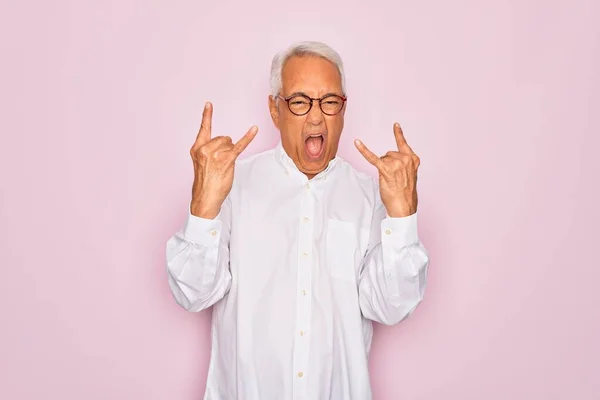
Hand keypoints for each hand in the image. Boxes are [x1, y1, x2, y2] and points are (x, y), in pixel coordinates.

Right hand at [190, 102, 257, 217]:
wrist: (205, 198)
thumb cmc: (205, 183)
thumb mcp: (201, 163)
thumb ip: (208, 151)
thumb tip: (224, 145)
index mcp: (197, 148)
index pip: (203, 129)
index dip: (207, 116)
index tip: (209, 104)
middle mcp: (205, 148)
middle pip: (224, 137)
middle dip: (226, 148)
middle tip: (221, 163)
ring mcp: (215, 153)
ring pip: (231, 143)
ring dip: (231, 153)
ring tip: (224, 167)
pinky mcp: (227, 159)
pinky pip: (239, 145)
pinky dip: (248, 137)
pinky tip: (254, 129)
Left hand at [354, 123, 419, 217]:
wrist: (404, 206)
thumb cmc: (405, 194)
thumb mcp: (408, 175)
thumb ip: (402, 165)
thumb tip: (389, 161)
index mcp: (413, 159)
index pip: (404, 144)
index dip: (398, 134)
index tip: (395, 125)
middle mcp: (406, 159)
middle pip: (389, 153)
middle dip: (388, 164)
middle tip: (393, 178)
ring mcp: (396, 163)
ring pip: (382, 158)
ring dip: (383, 168)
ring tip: (389, 180)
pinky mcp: (385, 169)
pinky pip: (372, 157)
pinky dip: (363, 150)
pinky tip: (357, 143)